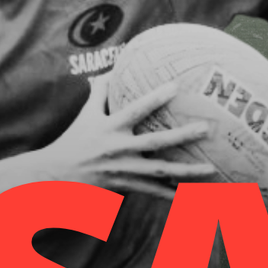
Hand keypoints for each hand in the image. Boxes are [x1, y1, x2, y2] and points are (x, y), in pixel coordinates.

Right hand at [41, 76, 219, 197]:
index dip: (155, 98)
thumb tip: (109, 70)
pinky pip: (153, 192)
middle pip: (156, 142)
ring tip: (212, 170)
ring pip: (160, 172)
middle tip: (207, 128)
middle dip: (182, 135)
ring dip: (187, 172)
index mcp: (110, 127)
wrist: (55, 178)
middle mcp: (118, 149)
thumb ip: (99, 93)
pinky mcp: (125, 188)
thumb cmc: (73, 141)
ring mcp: (123, 171)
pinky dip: (172, 195)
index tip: (176, 86)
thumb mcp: (84, 115)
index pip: (136, 110)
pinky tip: (193, 197)